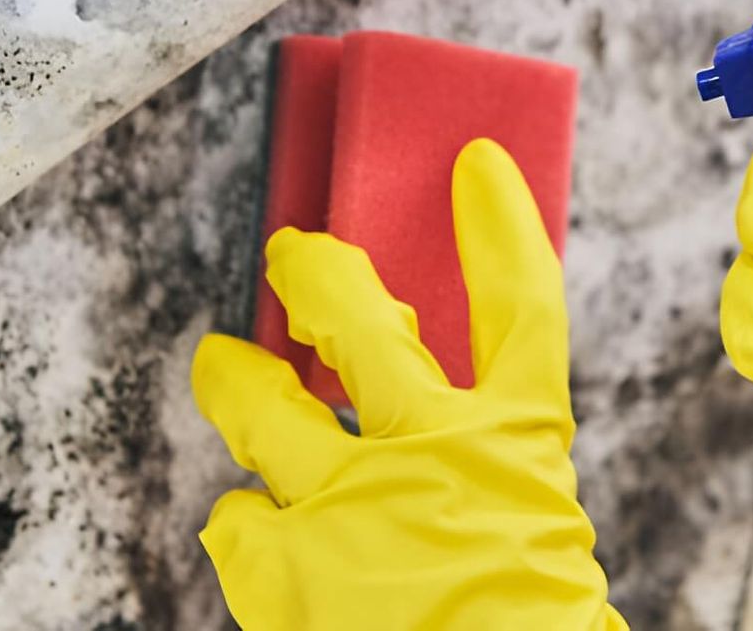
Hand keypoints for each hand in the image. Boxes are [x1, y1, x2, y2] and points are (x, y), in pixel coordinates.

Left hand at [192, 139, 626, 629]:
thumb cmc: (527, 630)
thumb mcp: (532, 532)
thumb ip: (485, 476)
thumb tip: (426, 440)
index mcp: (520, 444)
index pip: (520, 302)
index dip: (498, 225)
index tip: (476, 167)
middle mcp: (430, 450)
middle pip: (359, 321)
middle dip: (316, 272)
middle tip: (293, 253)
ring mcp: (349, 503)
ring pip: (262, 406)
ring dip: (234, 379)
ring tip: (220, 365)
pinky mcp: (285, 570)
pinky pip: (236, 521)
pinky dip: (246, 523)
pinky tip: (256, 531)